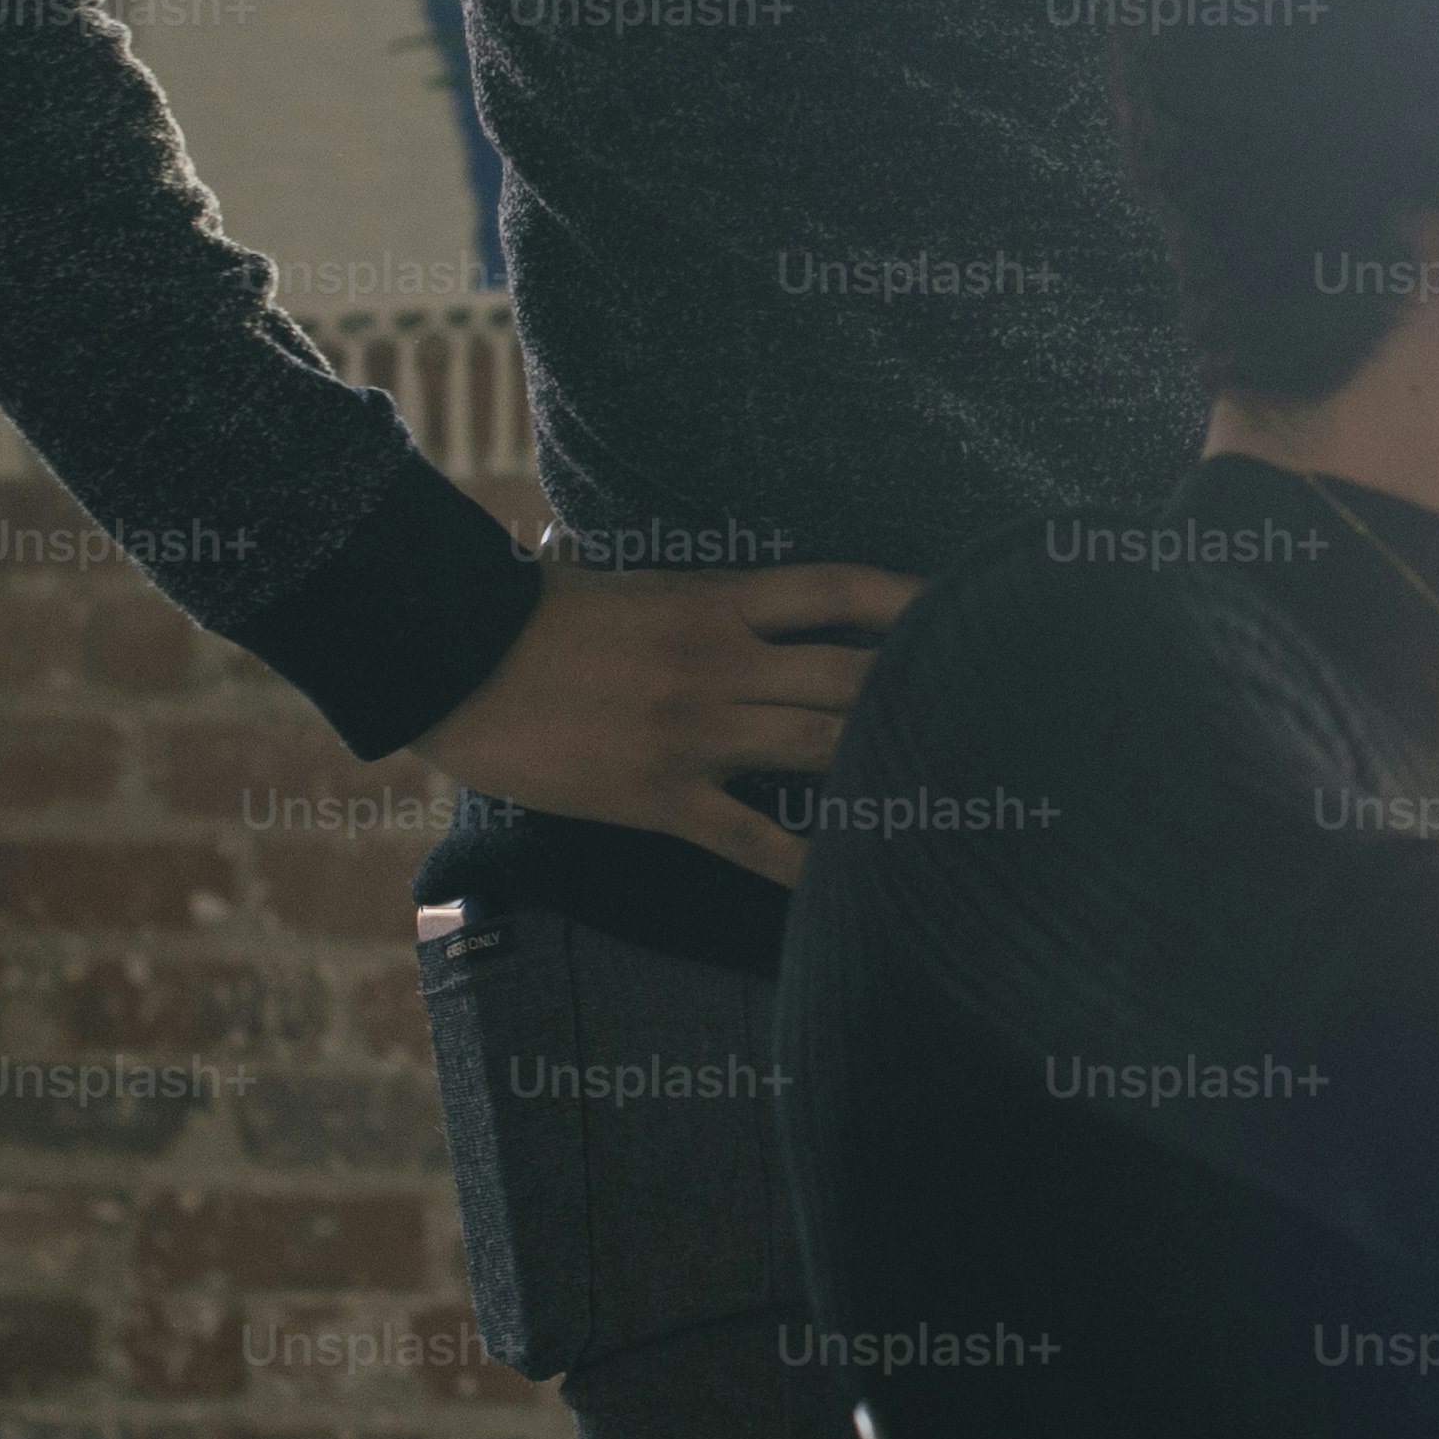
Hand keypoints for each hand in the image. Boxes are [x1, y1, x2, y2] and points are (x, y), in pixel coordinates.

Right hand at [407, 558, 923, 885]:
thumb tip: (661, 556)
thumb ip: (664, 577)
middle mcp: (723, 664)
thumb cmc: (524, 614)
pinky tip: (851, 882)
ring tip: (954, 783)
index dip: (907, 597)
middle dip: (920, 691)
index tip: (963, 604)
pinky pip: (750, 837)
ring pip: (820, 749)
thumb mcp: (610, 575)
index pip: (836, 588)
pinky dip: (803, 863)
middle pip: (851, 677)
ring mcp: (697, 733)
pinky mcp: (662, 797)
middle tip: (987, 706)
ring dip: (886, 764)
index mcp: (714, 601)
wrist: (450, 660)